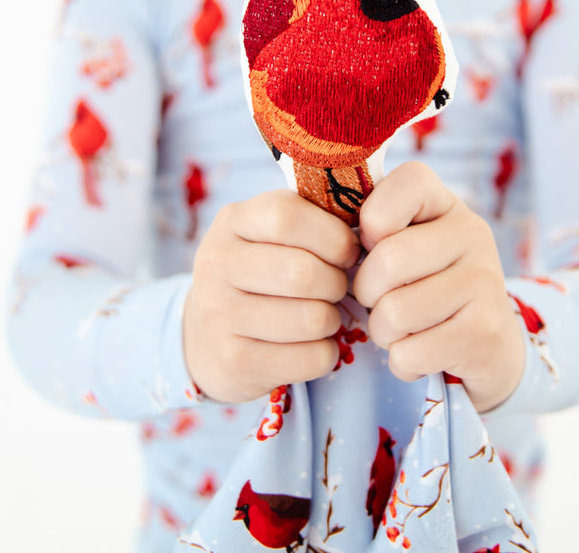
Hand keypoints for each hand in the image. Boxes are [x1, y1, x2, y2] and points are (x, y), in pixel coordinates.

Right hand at [183, 190, 360, 403]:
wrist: (206, 335)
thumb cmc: (262, 273)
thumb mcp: (272, 234)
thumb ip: (313, 220)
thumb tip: (372, 232)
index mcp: (233, 221)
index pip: (287, 216)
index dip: (332, 235)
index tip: (347, 252)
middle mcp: (216, 264)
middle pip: (304, 272)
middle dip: (337, 283)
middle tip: (336, 288)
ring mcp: (218, 315)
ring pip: (312, 319)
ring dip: (333, 319)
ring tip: (322, 315)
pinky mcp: (232, 362)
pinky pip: (311, 358)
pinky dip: (326, 353)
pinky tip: (311, 344)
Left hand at [352, 162, 524, 412]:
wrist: (488, 344)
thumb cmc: (424, 284)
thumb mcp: (405, 244)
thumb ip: (372, 227)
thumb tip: (323, 233)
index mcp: (446, 203)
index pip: (404, 185)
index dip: (372, 222)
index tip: (373, 246)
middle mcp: (472, 233)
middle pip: (387, 260)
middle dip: (367, 292)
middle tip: (378, 300)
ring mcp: (484, 282)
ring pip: (395, 312)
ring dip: (383, 332)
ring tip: (400, 328)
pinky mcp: (484, 333)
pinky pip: (411, 352)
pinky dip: (402, 361)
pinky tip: (420, 351)